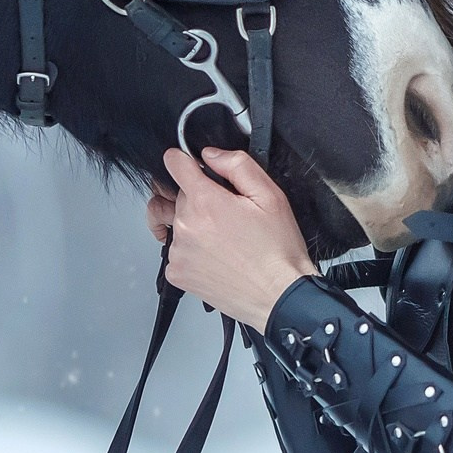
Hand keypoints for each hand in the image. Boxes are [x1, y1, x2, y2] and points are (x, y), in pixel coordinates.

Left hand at [155, 146, 319, 329]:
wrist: (278, 297)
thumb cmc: (278, 251)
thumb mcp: (270, 196)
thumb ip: (237, 165)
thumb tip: (210, 156)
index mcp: (206, 202)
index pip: (174, 164)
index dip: (183, 159)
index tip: (187, 164)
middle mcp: (186, 226)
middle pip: (176, 196)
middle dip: (196, 198)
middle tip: (225, 212)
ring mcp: (178, 252)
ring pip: (175, 223)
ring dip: (192, 225)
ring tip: (220, 238)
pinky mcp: (177, 273)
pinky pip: (175, 251)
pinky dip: (191, 250)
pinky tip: (216, 256)